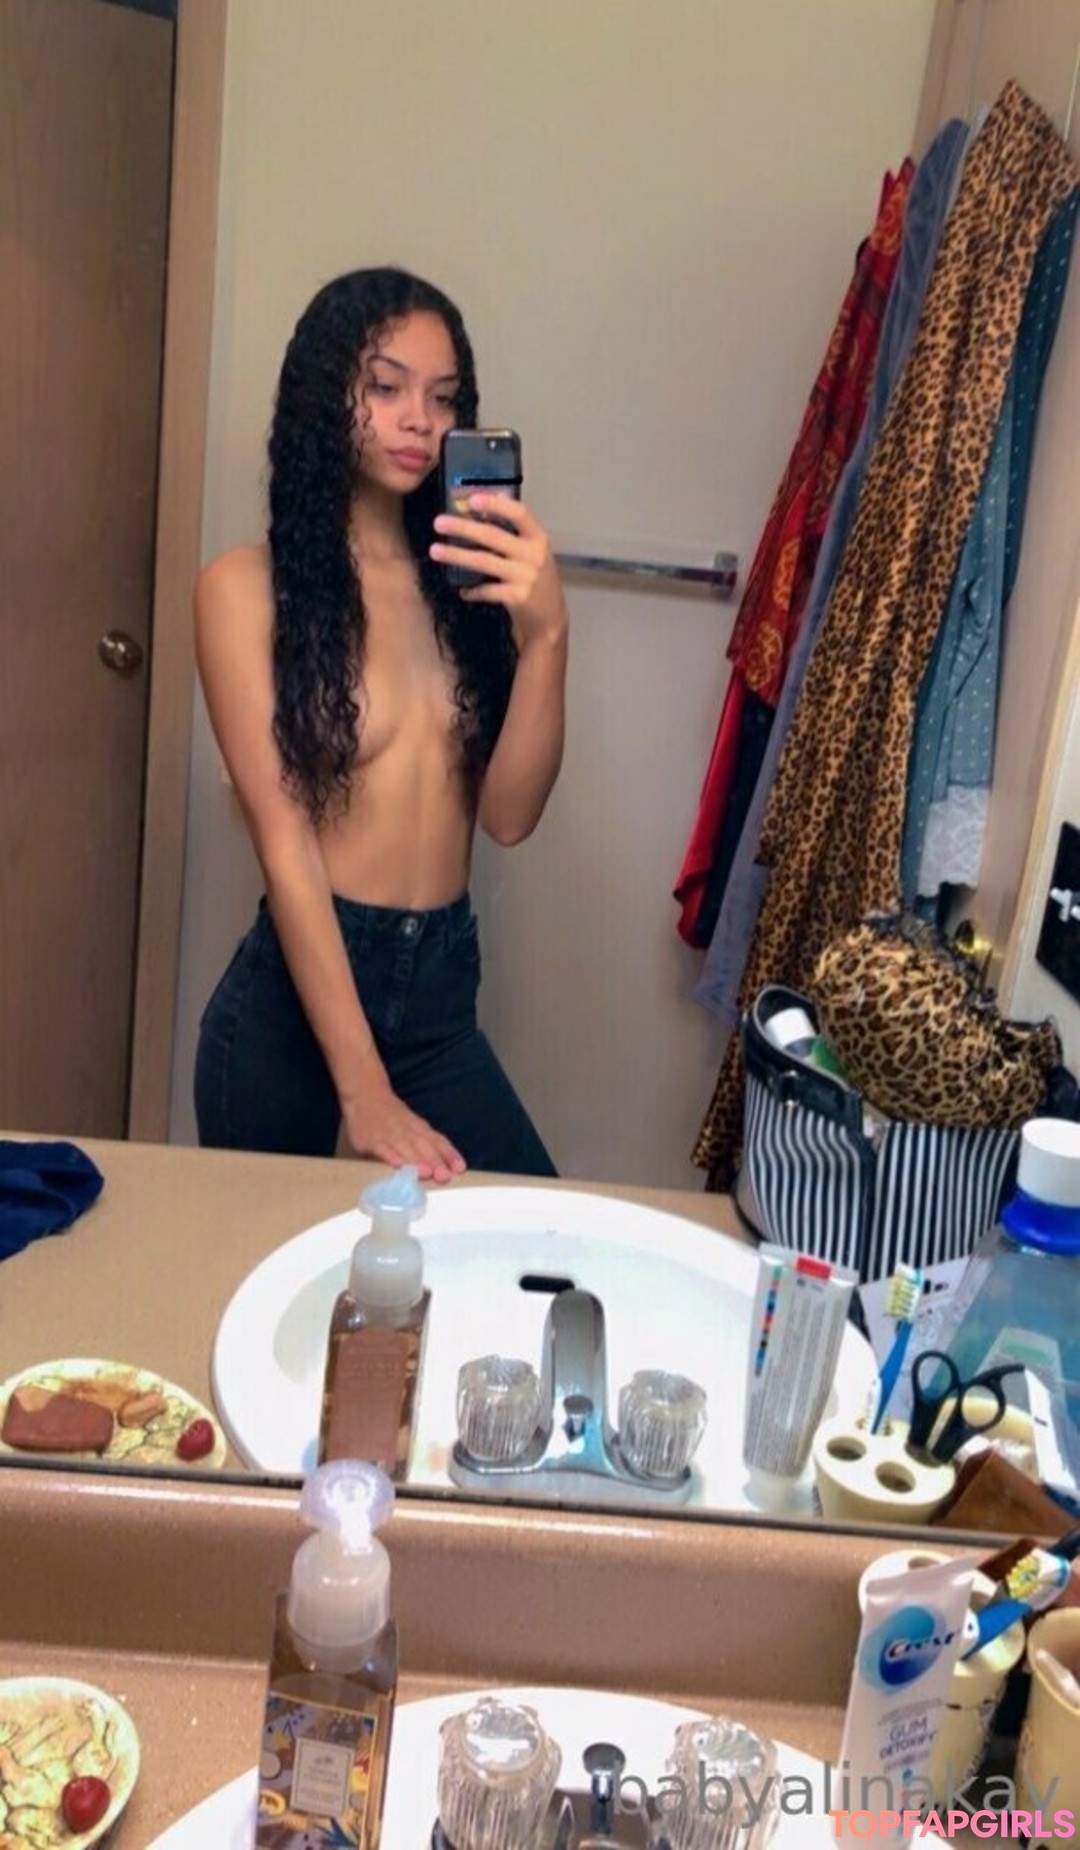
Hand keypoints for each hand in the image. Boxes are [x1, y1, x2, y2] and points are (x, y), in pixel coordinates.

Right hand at [341, 1068, 466, 1183]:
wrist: (366, 1094)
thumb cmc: (393, 1116)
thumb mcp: (413, 1125)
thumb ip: (428, 1143)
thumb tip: (448, 1164)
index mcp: (419, 1127)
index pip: (438, 1141)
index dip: (449, 1154)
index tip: (460, 1168)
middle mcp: (407, 1130)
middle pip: (424, 1146)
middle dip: (435, 1161)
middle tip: (444, 1176)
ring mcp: (389, 1135)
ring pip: (405, 1148)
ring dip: (416, 1161)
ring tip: (427, 1173)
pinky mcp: (372, 1140)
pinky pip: (383, 1149)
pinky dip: (391, 1156)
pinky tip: (399, 1166)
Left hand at [430, 493, 567, 649]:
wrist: (550, 617)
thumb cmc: (536, 579)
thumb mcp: (532, 552)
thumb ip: (514, 532)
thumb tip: (487, 503)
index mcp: (538, 538)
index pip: (519, 513)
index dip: (495, 505)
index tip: (472, 499)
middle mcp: (533, 555)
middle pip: (493, 536)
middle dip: (463, 527)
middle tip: (438, 523)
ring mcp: (525, 577)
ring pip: (484, 561)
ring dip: (457, 555)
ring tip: (435, 551)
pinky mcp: (516, 597)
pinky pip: (486, 590)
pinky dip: (472, 590)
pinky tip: (462, 590)